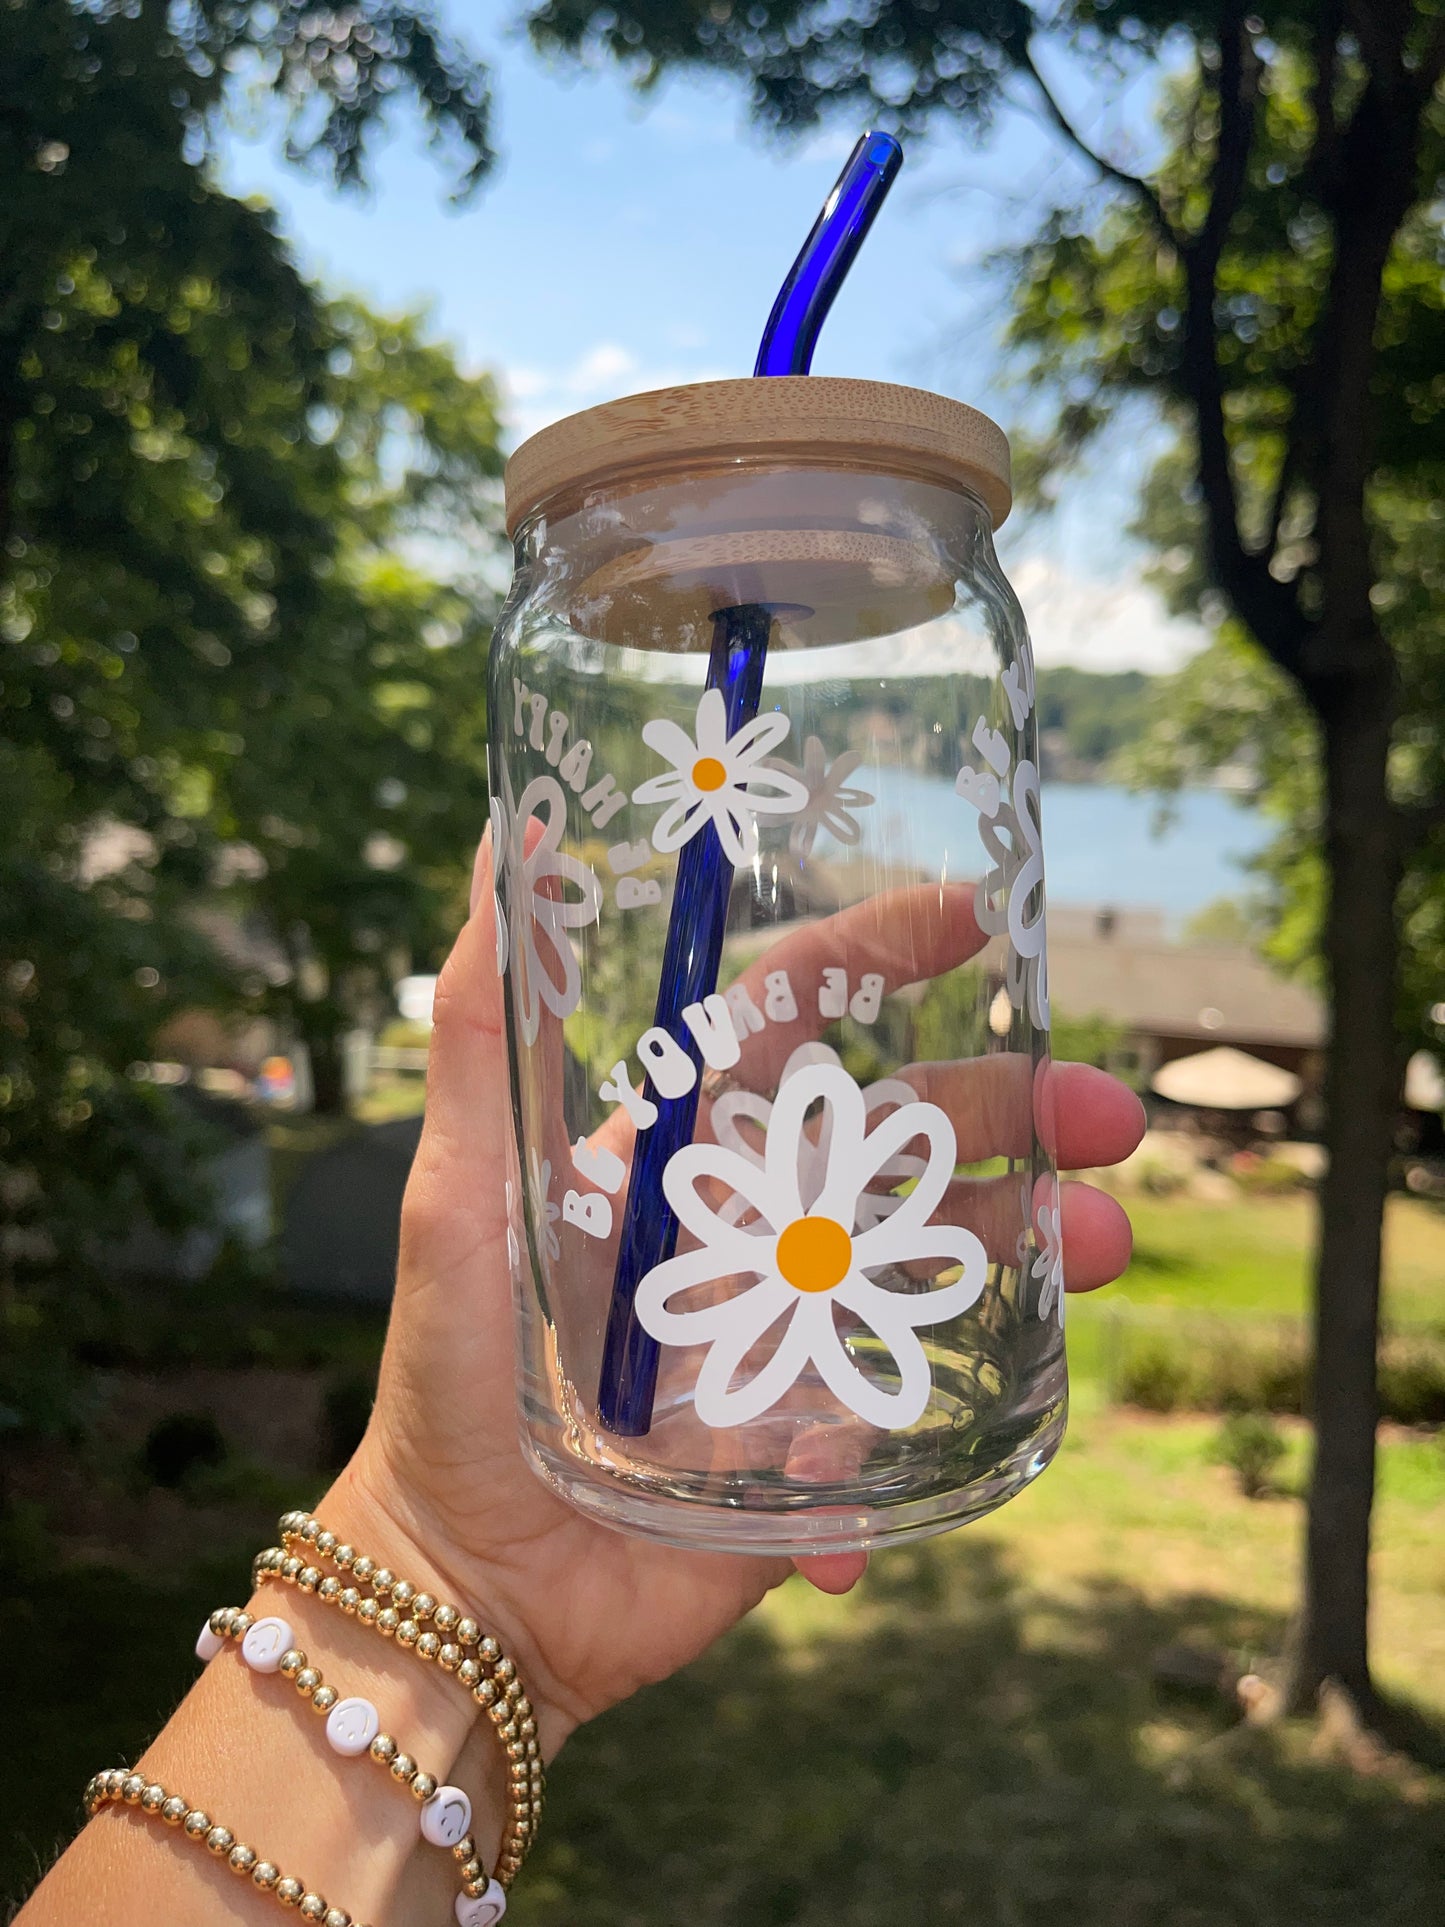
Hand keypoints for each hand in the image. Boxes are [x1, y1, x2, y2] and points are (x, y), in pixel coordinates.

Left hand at [343, 831, 1143, 1756]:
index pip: (794, 1020)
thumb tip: (504, 836)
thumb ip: (479, 1025)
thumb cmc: (449, 1373)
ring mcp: (802, 1330)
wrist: (473, 1580)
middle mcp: (757, 1221)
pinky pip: (903, 1428)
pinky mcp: (823, 1442)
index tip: (973, 920)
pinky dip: (899, 1458)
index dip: (879, 957)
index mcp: (686, 1146)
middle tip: (1108, 1116)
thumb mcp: (455, 1187)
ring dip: (1029, 1250)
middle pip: (906, 1136)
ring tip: (1101, 1245)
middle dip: (1014, 1114)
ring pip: (942, 1263)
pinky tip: (854, 1507)